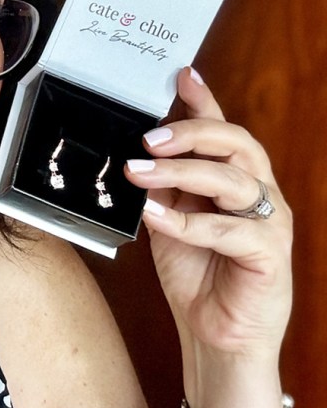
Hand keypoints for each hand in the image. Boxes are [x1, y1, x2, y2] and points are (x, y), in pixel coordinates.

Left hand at [125, 66, 291, 407]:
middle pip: (236, 144)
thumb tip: (138, 152)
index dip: (204, 101)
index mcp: (234, 178)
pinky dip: (189, 222)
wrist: (214, 331)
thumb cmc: (197, 271)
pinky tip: (156, 217)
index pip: (222, 130)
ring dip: (182, 173)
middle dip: (190, 134)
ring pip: (234, 180)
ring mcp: (269, 222)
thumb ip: (163, 186)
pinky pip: (231, 230)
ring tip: (140, 173)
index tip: (180, 76)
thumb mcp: (171, 217)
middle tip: (147, 138)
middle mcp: (258, 193)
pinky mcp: (270, 254)